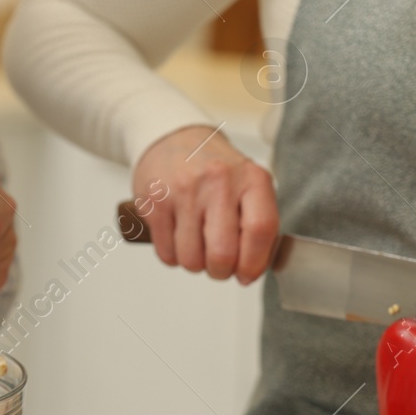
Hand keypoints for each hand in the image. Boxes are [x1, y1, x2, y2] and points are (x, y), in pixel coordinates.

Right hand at [131, 125, 278, 283]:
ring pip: (192, 259)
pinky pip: (167, 253)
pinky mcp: (155, 202)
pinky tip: (179, 239)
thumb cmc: (216, 171)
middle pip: (223, 254)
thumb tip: (250, 272)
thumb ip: (257, 223)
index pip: (260, 230)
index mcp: (251, 178)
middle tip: (220, 266)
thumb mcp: (247, 184)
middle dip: (221, 271)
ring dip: (196, 265)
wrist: (173, 139)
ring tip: (198, 247)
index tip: (247, 274)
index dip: (254, 263)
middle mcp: (218, 181)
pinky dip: (174, 256)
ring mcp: (183, 191)